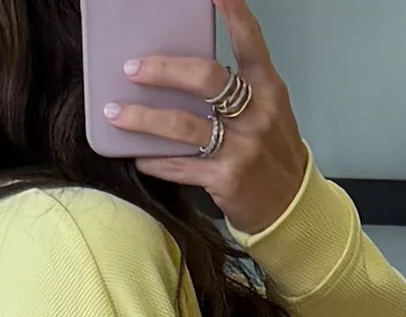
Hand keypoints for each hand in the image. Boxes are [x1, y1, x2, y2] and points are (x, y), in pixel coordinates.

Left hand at [102, 0, 308, 236]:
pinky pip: (180, 165)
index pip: (250, 43)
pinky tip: (138, 156)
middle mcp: (257, 115)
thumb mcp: (266, 114)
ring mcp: (242, 148)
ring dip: (144, 118)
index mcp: (268, 89)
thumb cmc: (271, 156)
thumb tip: (182, 74)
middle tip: (132, 69)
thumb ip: (237, 91)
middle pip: (205, 79)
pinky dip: (155, 160)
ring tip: (116, 113)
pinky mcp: (226, 179)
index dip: (234, 14)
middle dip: (163, 71)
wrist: (289, 209)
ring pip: (184, 125)